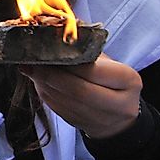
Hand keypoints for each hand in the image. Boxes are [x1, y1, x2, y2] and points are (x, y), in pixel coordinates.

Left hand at [20, 53, 142, 138]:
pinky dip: (44, 93)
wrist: (119, 118)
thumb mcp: (110, 63)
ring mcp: (99, 118)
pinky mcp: (81, 124)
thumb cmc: (112, 82)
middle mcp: (117, 103)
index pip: (94, 71)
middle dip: (51, 75)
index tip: (50, 52)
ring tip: (31, 69)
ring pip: (65, 101)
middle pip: (78, 90)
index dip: (69, 63)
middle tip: (34, 62)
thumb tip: (56, 34)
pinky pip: (58, 108)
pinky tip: (38, 81)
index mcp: (128, 80)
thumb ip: (86, 51)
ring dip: (43, 83)